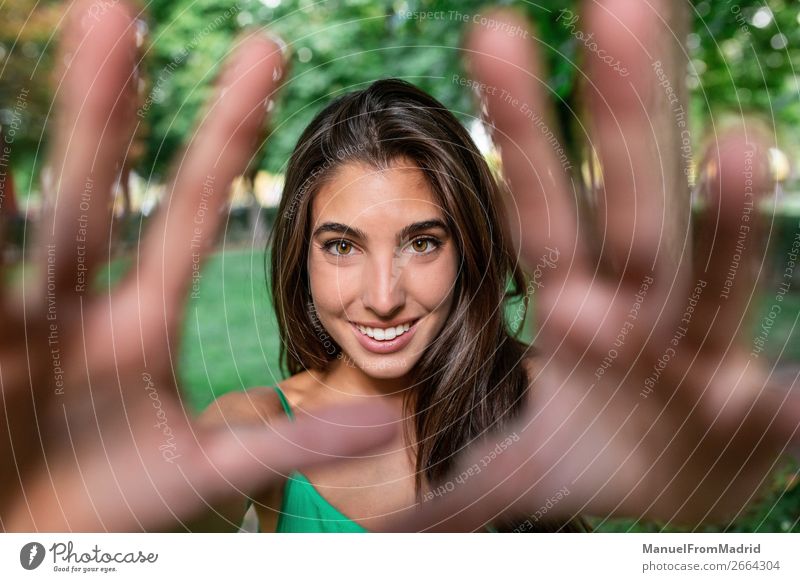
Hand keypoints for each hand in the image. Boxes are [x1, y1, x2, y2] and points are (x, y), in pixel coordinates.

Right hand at [0, 0, 394, 531]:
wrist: (34, 547)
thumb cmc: (115, 512)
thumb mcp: (206, 473)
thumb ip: (290, 441)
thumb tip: (384, 417)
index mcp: (139, 325)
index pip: (189, 217)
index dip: (224, 141)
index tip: (266, 57)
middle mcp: (70, 307)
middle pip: (90, 192)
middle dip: (102, 106)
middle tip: (118, 8)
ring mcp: (10, 324)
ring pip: (19, 219)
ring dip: (31, 146)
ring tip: (62, 49)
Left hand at [395, 4, 798, 530]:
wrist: (677, 497)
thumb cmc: (592, 458)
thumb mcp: (510, 468)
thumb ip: (444, 490)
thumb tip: (368, 527)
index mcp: (580, 307)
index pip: (541, 211)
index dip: (521, 131)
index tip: (495, 33)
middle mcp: (642, 314)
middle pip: (627, 212)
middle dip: (621, 121)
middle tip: (620, 5)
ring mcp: (700, 361)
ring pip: (712, 278)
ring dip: (726, 219)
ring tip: (740, 143)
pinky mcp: (750, 421)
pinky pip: (771, 401)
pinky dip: (784, 392)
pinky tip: (791, 384)